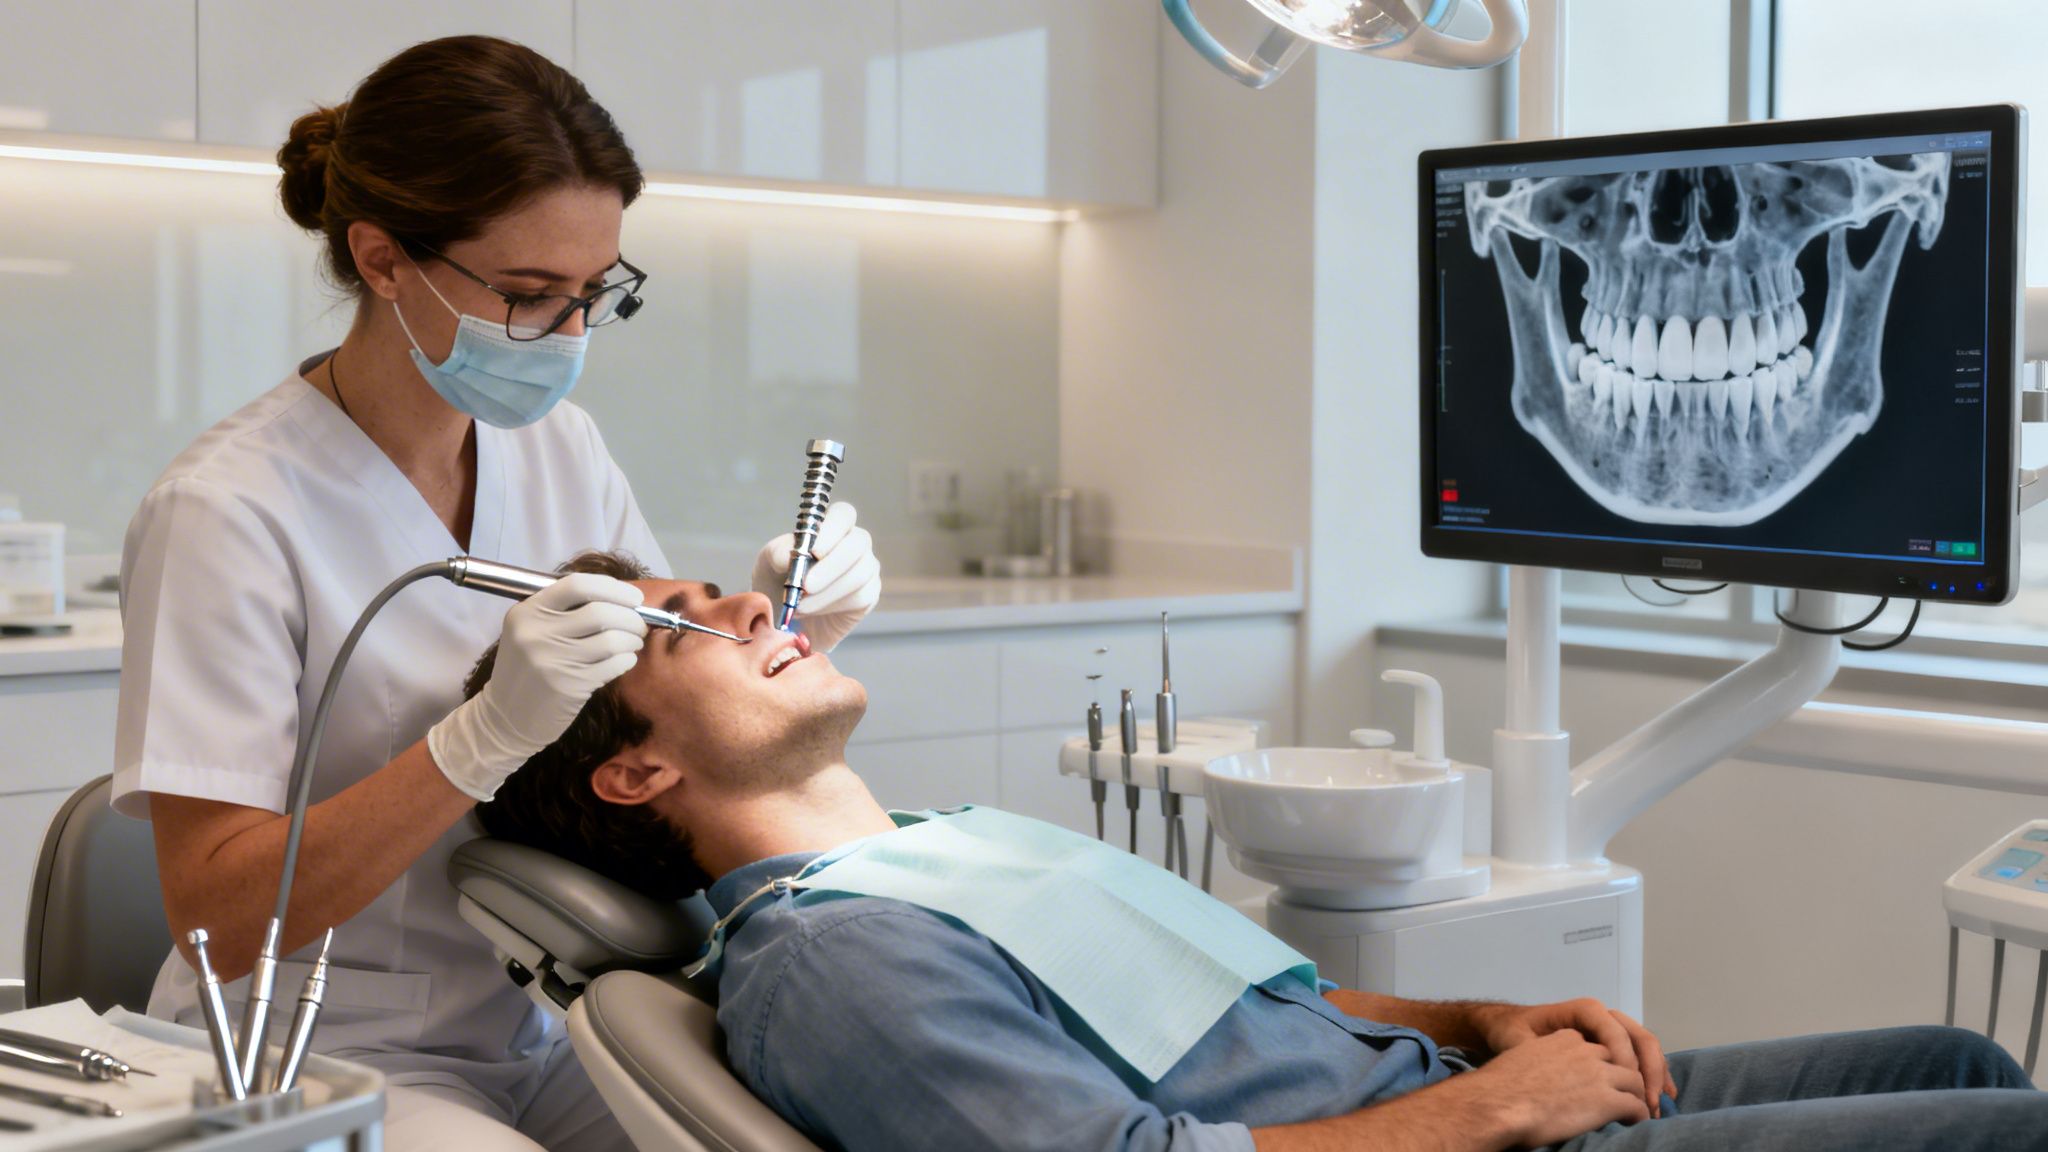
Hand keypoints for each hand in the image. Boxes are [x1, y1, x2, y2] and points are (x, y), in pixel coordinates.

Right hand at [428, 573, 647, 799]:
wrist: (505, 717)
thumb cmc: (526, 669)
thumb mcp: (529, 631)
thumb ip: (564, 611)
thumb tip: (621, 598)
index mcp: (527, 612)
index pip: (577, 585)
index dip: (614, 588)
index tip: (634, 598)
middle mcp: (536, 633)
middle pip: (601, 612)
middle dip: (631, 617)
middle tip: (638, 624)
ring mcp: (552, 661)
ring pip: (612, 640)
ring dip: (632, 639)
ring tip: (632, 643)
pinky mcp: (569, 686)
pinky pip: (613, 665)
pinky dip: (626, 660)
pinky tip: (624, 660)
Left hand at [751, 501, 880, 651]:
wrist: (785, 616)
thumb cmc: (779, 580)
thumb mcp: (769, 564)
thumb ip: (777, 553)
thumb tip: (788, 556)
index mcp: (832, 527)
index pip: (844, 514)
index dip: (833, 529)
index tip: (813, 552)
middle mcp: (855, 543)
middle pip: (858, 544)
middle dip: (830, 567)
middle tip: (805, 586)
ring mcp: (866, 568)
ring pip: (858, 574)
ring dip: (826, 592)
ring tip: (800, 605)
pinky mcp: (869, 594)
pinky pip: (860, 597)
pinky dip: (831, 605)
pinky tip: (813, 610)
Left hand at [1474, 998, 1675, 1117]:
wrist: (1506, 1028)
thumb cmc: (1510, 1032)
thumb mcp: (1518, 1040)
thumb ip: (1535, 1051)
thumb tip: (1551, 1071)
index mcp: (1584, 1011)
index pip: (1614, 1030)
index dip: (1625, 1059)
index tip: (1627, 1090)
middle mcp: (1602, 1017)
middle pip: (1638, 1037)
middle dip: (1648, 1070)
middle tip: (1650, 1103)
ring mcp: (1610, 1032)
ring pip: (1644, 1047)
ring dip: (1655, 1075)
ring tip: (1659, 1105)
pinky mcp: (1612, 1048)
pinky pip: (1639, 1057)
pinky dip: (1652, 1075)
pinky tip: (1661, 1096)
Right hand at [1477, 1029, 1652, 1146]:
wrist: (1498, 1104)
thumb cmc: (1500, 1087)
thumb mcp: (1521, 1056)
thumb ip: (1540, 1057)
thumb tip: (1541, 1077)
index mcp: (1564, 1038)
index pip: (1597, 1046)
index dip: (1604, 1064)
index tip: (1604, 1080)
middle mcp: (1585, 1051)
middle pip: (1621, 1061)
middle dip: (1630, 1077)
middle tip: (1631, 1096)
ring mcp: (1599, 1074)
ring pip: (1635, 1082)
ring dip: (1639, 1097)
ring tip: (1635, 1112)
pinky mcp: (1607, 1100)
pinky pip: (1636, 1106)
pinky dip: (1639, 1115)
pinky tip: (1633, 1123)